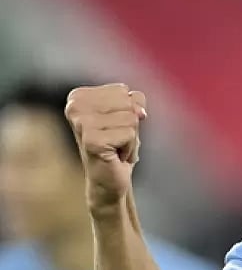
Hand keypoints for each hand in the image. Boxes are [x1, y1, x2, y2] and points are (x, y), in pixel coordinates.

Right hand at [64, 84, 147, 210]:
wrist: (108, 178)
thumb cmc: (117, 144)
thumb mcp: (128, 114)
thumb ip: (135, 101)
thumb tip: (138, 111)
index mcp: (79, 96)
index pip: (122, 90)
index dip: (127, 110)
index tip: (113, 127)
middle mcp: (74, 106)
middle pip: (127, 102)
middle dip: (130, 123)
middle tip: (116, 139)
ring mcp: (81, 123)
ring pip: (131, 118)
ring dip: (130, 137)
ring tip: (115, 147)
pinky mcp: (92, 140)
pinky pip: (130, 134)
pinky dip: (129, 147)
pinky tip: (115, 155)